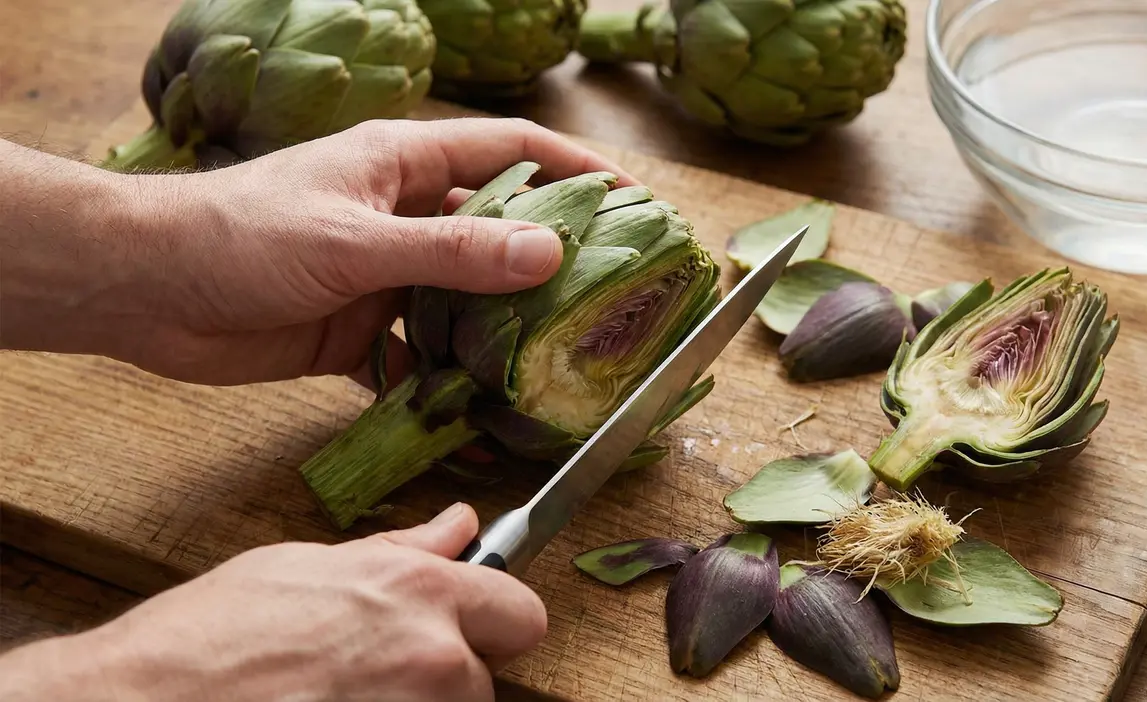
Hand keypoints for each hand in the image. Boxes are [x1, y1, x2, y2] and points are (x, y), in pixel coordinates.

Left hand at [0, 119, 637, 385]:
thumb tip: (550, 255)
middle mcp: (404, 214)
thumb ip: (453, 253)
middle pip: (500, 229)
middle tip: (617, 293)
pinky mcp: (361, 329)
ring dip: (507, 328)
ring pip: (468, 298)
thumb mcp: (356, 241)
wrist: (147, 290)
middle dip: (556, 258)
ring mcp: (386, 274)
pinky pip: (424, 354)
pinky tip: (483, 412)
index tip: (636, 200)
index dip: (576, 171)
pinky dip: (451, 382)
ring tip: (566, 361)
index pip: (512, 152)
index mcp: (404, 164)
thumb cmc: (242, 237)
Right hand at [0, 503, 545, 701]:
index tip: (468, 630)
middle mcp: (432, 657)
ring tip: (339, 699)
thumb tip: (458, 527)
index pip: (521, 613)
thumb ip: (399, 553)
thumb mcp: (305, 568)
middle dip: (448, 677)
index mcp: (417, 591)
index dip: (492, 621)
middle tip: (376, 674)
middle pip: (485, 679)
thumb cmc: (206, 639)